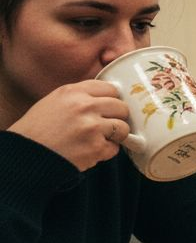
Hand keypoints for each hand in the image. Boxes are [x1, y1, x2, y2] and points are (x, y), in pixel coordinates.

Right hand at [7, 80, 129, 171]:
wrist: (26, 154)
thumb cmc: (39, 129)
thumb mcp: (55, 102)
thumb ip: (80, 97)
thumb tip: (111, 97)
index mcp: (73, 92)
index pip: (110, 88)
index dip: (112, 99)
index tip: (109, 108)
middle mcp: (84, 106)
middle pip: (121, 107)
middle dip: (117, 117)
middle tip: (105, 125)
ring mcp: (92, 127)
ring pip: (123, 128)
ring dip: (116, 135)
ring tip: (99, 139)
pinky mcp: (95, 147)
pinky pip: (114, 148)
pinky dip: (106, 151)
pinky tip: (89, 150)